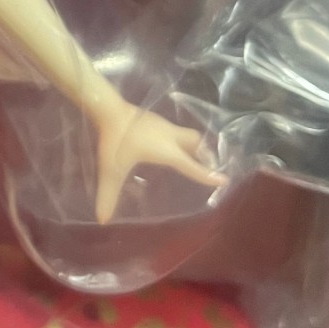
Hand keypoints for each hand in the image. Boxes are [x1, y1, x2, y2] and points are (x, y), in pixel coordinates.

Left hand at [92, 98, 225, 224]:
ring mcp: (163, 125)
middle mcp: (171, 136)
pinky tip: (168, 146)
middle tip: (208, 166)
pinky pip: (174, 130)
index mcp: (167, 150)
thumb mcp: (111, 170)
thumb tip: (103, 220)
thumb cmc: (115, 140)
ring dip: (193, 145)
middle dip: (205, 154)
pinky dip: (179, 139)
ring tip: (192, 157)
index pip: (192, 166)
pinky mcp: (154, 118)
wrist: (108, 107)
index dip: (208, 175)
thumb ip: (109, 195)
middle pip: (197, 143)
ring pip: (187, 134)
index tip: (225, 180)